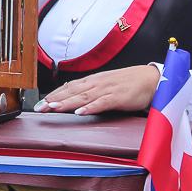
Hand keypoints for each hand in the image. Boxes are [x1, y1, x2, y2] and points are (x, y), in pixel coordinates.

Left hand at [33, 65, 161, 114]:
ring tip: (53, 107)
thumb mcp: (107, 85)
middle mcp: (97, 83)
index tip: (40, 102)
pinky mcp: (118, 97)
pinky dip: (90, 107)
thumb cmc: (129, 83)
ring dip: (67, 102)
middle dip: (54, 99)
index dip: (54, 94)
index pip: (69, 87)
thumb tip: (74, 98)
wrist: (151, 78)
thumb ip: (91, 91)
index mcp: (94, 81)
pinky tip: (80, 112)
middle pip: (72, 91)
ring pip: (83, 96)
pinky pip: (102, 103)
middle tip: (39, 108)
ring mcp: (107, 89)